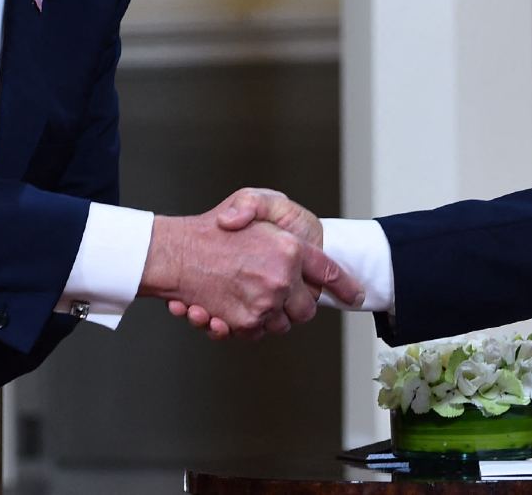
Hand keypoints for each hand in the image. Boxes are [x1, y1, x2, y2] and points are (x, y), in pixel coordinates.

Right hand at [166, 188, 358, 338]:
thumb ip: (274, 210)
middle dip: (298, 304)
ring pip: (282, 324)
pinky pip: (256, 333)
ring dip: (272, 315)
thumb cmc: (213, 225)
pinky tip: (230, 308)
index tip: (356, 293)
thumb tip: (292, 242)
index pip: (329, 273)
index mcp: (290, 249)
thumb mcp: (251, 199)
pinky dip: (248, 325)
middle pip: (307, 308)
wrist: (175, 252)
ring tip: (251, 297)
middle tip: (280, 292)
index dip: (345, 285)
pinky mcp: (243, 323)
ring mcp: (262, 304)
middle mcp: (281, 280)